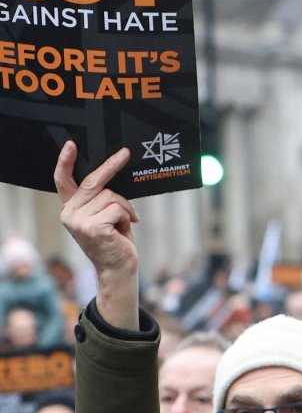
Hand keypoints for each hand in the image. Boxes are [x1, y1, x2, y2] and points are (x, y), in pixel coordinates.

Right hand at [55, 142, 139, 329]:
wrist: (119, 268)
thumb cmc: (115, 240)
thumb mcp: (106, 215)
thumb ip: (101, 198)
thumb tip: (112, 174)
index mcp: (71, 208)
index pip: (63, 181)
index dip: (65, 162)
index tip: (71, 144)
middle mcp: (69, 213)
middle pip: (93, 182)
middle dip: (112, 165)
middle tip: (125, 153)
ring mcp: (78, 221)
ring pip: (111, 196)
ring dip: (125, 207)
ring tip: (124, 222)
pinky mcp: (92, 227)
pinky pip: (117, 208)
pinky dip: (127, 216)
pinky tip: (125, 229)